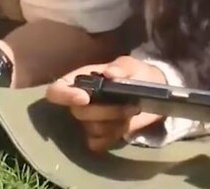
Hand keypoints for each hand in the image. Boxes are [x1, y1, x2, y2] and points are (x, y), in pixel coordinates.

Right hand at [45, 55, 167, 151]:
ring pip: (91, 129)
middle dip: (105, 111)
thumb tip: (110, 73)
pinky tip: (125, 126)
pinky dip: (112, 136)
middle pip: (78, 113)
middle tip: (130, 106)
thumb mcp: (131, 66)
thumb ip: (121, 68)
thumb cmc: (136, 74)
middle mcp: (80, 102)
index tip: (84, 98)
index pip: (57, 90)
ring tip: (132, 112)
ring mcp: (89, 121)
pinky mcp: (100, 136)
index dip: (65, 96)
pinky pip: (97, 143)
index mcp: (81, 81)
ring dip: (113, 123)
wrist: (153, 93)